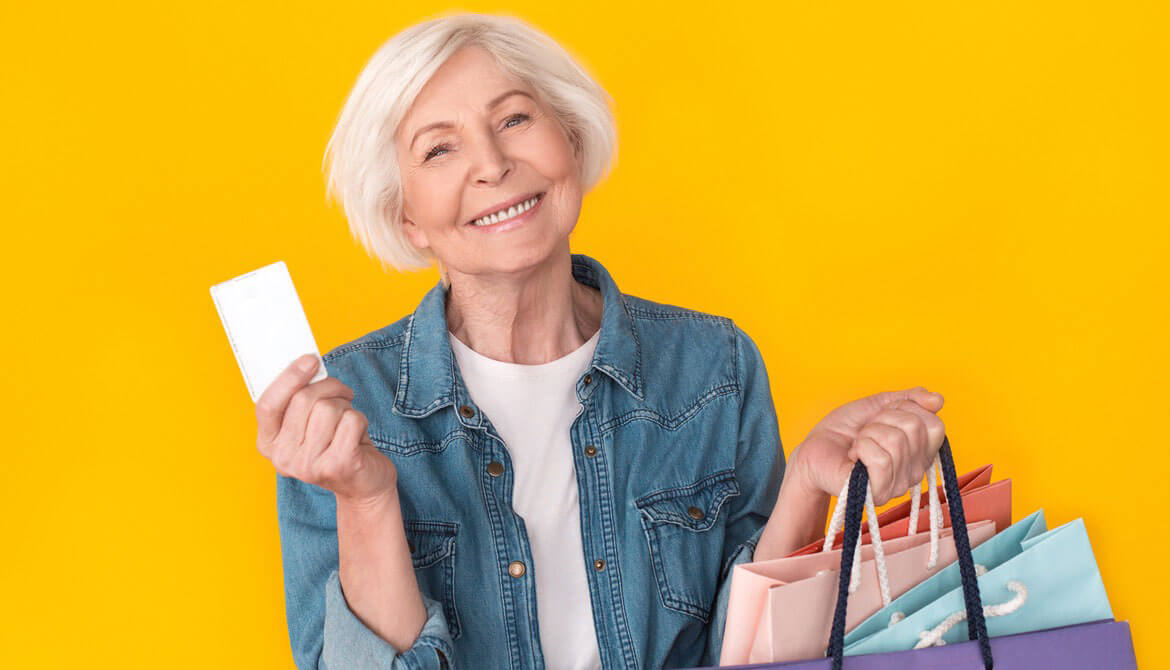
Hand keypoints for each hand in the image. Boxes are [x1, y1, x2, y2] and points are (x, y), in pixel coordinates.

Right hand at [255, 353, 398, 505]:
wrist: (362, 485)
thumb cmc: (335, 445)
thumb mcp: (309, 425)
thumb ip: (299, 400)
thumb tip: (307, 363)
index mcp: (268, 443)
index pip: (267, 404)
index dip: (289, 378)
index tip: (310, 359)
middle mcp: (283, 458)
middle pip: (303, 399)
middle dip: (330, 387)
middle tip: (343, 393)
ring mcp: (308, 465)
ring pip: (329, 408)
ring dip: (346, 407)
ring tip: (347, 423)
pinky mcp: (337, 466)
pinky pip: (352, 420)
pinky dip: (361, 420)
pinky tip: (358, 437)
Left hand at [791, 386, 945, 505]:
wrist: (814, 448)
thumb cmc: (846, 430)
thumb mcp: (879, 404)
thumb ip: (910, 399)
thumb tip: (938, 399)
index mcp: (921, 452)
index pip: (935, 424)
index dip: (904, 409)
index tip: (883, 416)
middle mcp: (915, 472)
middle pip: (914, 428)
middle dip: (882, 419)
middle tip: (866, 432)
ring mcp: (898, 486)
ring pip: (895, 441)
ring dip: (868, 434)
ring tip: (858, 445)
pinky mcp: (877, 494)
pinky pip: (881, 460)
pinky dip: (861, 448)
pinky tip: (853, 456)